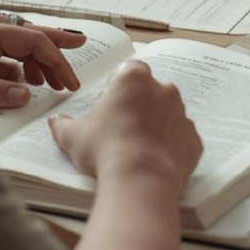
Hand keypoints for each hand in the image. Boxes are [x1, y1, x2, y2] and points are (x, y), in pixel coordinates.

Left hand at [0, 15, 85, 107]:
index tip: (68, 81)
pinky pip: (4, 61)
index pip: (28, 39)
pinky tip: (23, 86)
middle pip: (28, 34)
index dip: (53, 59)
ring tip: (51, 84)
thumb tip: (24, 94)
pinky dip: (18, 72)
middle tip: (82, 44)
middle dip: (55, 42)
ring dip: (37, 63)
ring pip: (18, 48)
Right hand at [49, 61, 202, 185]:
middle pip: (151, 91)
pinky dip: (171, 147)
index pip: (130, 70)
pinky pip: (182, 139)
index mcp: (134, 79)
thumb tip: (55, 121)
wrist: (140, 180)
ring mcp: (182, 114)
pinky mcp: (193, 139)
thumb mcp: (73, 137)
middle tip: (122, 128)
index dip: (121, 86)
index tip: (113, 102)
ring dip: (157, 125)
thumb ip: (63, 125)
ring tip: (138, 148)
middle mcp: (164, 90)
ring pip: (169, 114)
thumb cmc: (105, 150)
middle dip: (140, 105)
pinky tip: (154, 161)